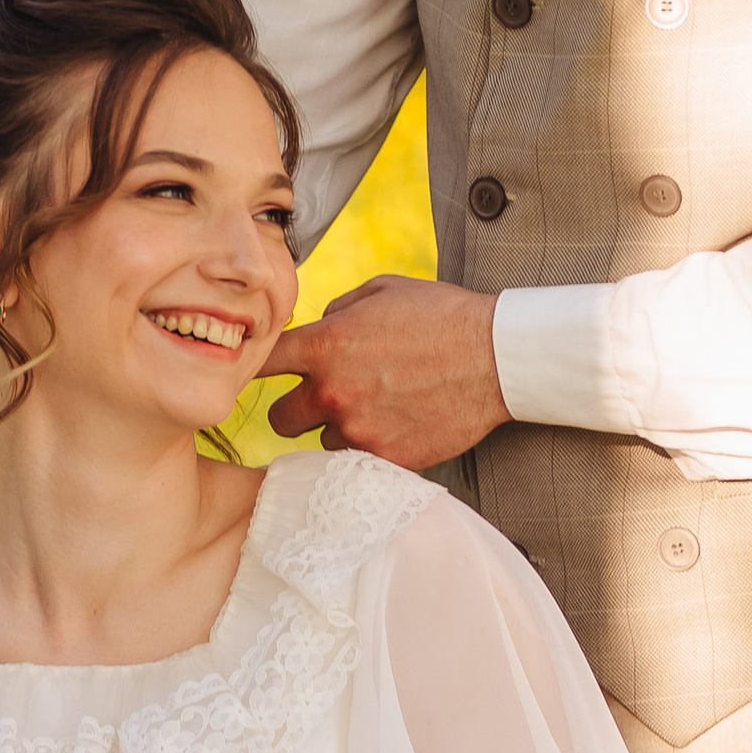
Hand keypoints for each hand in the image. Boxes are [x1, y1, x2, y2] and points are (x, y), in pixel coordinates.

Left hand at [265, 276, 505, 471]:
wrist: (496, 358)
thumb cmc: (441, 316)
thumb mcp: (381, 291)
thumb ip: (335, 311)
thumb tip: (314, 325)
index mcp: (326, 346)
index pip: (260, 362)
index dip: (255, 366)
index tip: (260, 371)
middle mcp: (332, 392)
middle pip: (278, 417)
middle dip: (295, 408)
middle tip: (324, 397)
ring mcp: (359, 430)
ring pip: (322, 441)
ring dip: (338, 429)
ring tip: (375, 409)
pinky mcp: (386, 459)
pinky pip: (358, 461)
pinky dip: (369, 448)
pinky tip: (395, 426)